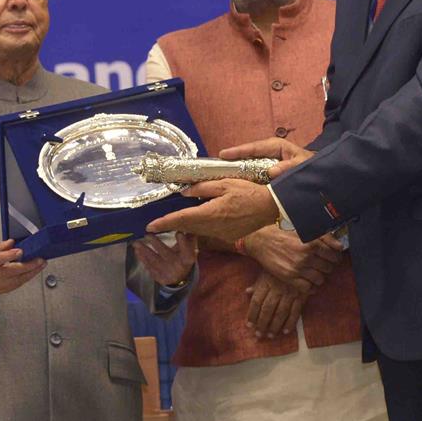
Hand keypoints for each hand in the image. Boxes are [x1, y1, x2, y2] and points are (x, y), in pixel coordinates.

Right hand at [0, 239, 44, 293]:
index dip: (12, 254)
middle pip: (15, 270)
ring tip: (40, 266)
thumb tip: (12, 243)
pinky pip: (17, 285)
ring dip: (32, 273)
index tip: (21, 251)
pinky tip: (32, 273)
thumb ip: (1, 245)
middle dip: (30, 265)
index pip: (2, 258)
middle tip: (40, 260)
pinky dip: (25, 278)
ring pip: (19, 280)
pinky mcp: (2, 289)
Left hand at [132, 231, 196, 286]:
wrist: (180, 278)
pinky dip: (142, 259)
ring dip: (144, 251)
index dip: (183, 243)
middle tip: (147, 235)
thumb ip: (187, 237)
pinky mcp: (160, 278)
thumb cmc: (182, 258)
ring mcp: (168, 274)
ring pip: (154, 261)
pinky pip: (149, 267)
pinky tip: (137, 251)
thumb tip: (186, 224)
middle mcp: (179, 267)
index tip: (178, 233)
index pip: (187, 250)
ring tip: (136, 243)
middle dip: (156, 244)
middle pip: (167, 254)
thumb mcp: (188, 248)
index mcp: (187, 259)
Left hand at [147, 178, 278, 241]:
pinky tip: (196, 221)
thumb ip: (203, 188)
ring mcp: (222, 234)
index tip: (150, 226)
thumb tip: (185, 192)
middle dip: (171, 226)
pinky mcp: (228, 236)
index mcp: (210, 213)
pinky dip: (199, 228)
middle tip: (156, 225)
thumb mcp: (224, 184)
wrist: (272, 207)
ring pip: (197, 231)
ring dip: (184, 227)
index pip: (181, 219)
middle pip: (186, 228)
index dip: (164, 223)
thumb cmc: (249, 192)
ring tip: (172, 222)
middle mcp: (214, 227)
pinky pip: (208, 232)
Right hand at [219, 137, 313, 178]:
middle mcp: (269, 151)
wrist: (321, 175)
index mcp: (275, 146)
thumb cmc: (311, 167)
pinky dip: (245, 176)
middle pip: (247, 154)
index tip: (223, 154)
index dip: (238, 151)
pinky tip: (236, 182)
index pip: (253, 148)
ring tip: (220, 173)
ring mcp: (267, 160)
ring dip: (237, 168)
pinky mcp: (267, 169)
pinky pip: (253, 171)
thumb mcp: (302, 167)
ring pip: (248, 163)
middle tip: (216, 165)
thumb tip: (272, 172)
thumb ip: (288, 169)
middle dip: (233, 159)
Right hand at [239, 227, 342, 294]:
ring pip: (320, 279)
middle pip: (328, 268)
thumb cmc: (282, 232)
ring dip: (319, 276)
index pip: (334, 256)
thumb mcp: (304, 230)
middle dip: (326, 266)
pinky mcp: (289, 277)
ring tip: (313, 271)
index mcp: (311, 243)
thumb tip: (340, 246)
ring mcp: (297, 268)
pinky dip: (310, 287)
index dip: (335, 257)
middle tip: (320, 263)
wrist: (261, 240)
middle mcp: (306, 256)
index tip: (331, 258)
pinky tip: (307, 281)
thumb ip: (324, 237)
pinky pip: (308, 288)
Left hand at [246, 270, 305, 337]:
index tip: (249, 325)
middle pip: (267, 309)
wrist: (300, 260)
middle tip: (258, 335)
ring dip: (275, 326)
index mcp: (266, 282)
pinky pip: (295, 311)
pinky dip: (291, 322)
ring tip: (270, 336)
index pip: (257, 301)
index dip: (252, 314)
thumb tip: (247, 292)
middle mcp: (277, 289)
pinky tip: (285, 331)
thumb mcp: (266, 271)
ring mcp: (290, 293)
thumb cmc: (280, 266)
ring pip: (280, 313)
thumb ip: (257, 284)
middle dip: (262, 324)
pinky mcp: (301, 296)